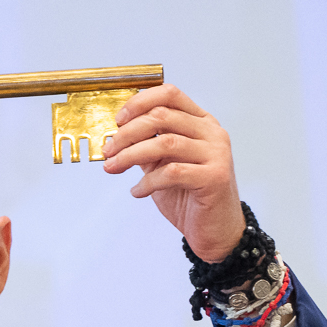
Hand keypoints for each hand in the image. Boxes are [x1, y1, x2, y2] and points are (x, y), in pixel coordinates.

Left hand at [100, 84, 244, 260]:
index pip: (170, 94)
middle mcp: (212, 133)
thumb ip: (148, 146)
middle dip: (128, 132)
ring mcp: (217, 154)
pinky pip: (172, 172)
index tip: (118, 120)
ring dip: (131, 155)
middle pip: (163, 116)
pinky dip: (148, 182)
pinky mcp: (215, 177)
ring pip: (165, 142)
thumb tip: (116, 135)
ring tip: (114, 168)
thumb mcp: (163, 165)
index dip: (140, 102)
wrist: (215, 232)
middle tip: (109, 150)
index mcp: (201, 122)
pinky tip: (138, 191)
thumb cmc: (191, 198)